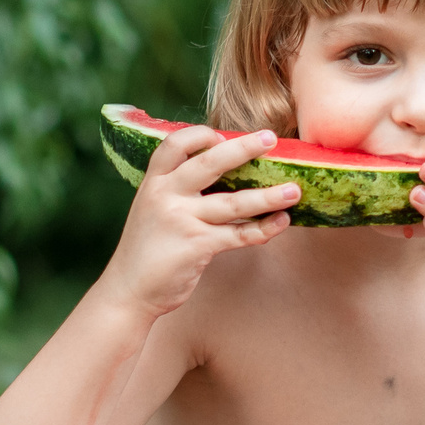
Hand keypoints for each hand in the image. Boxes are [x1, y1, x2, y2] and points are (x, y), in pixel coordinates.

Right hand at [99, 127, 296, 320]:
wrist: (128, 290)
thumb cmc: (147, 247)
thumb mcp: (152, 207)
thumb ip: (177, 188)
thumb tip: (221, 167)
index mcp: (154, 182)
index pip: (175, 144)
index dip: (200, 135)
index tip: (223, 137)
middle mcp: (166, 196)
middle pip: (210, 162)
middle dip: (244, 148)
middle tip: (271, 138)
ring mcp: (182, 220)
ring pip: (235, 202)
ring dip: (269, 196)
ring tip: (295, 191)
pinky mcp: (198, 246)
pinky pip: (240, 234)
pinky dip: (264, 229)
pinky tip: (281, 222)